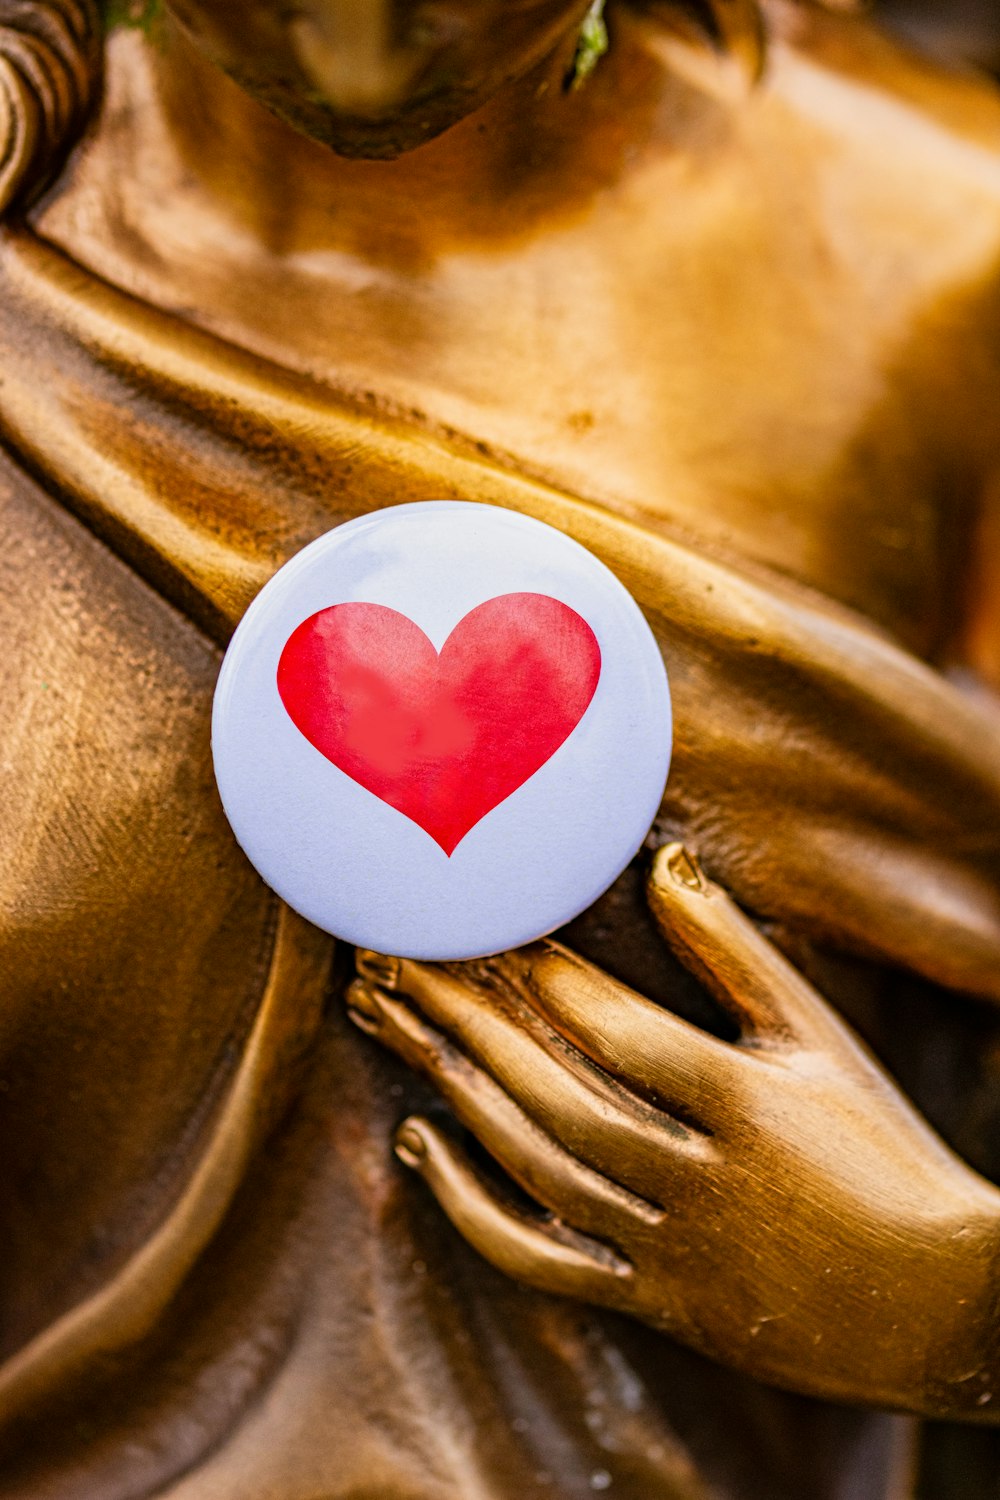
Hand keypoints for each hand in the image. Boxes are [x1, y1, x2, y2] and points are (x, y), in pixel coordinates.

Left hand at [348, 846, 999, 1418]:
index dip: (538, 977)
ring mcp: (671, 1248)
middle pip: (557, 1094)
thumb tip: (666, 863)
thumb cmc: (879, 1146)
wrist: (936, 1303)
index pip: (616, 1031)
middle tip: (394, 962)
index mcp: (746, 1103)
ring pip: (540, 1169)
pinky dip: (472, 1207)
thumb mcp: (818, 1038)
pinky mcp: (654, 1300)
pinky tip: (421, 1144)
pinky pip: (543, 1260)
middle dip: (466, 1021)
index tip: (474, 925)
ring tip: (399, 1026)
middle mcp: (700, 1178)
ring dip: (460, 1093)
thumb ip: (734, 954)